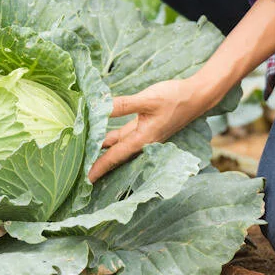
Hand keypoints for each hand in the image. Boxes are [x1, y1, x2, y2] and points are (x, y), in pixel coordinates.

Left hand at [87, 79, 211, 182]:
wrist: (197, 95)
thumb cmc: (175, 98)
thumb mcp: (148, 99)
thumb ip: (123, 105)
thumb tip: (99, 107)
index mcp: (143, 140)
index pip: (115, 157)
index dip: (99, 167)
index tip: (85, 180)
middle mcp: (142, 141)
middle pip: (114, 156)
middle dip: (97, 164)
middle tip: (77, 173)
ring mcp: (142, 134)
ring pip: (117, 145)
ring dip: (101, 150)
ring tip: (82, 155)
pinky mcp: (143, 126)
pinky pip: (122, 136)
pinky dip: (110, 137)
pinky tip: (97, 135)